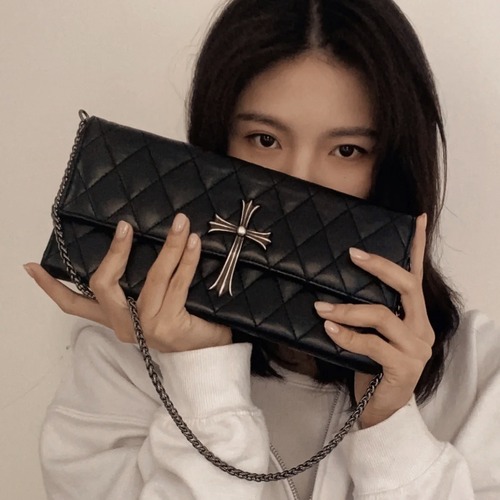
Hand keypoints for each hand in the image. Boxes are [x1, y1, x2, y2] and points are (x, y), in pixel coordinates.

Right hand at [24, 213, 231, 352]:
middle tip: (125, 226)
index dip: (52, 288)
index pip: (74, 306)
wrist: (209, 352)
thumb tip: (144, 241)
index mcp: (115, 320)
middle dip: (115, 252)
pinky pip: (178, 283)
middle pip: (104, 285)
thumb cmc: (183, 322)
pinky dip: (187, 259)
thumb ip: (140, 283)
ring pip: (153, 277)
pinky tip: (192, 243)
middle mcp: (125, 326)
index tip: (32, 267)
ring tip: (179, 224)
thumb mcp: (153, 303)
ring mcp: (147, 327)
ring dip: (168, 246)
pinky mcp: (169, 326)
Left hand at [314, 214, 432, 427]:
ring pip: (383, 315)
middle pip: (407, 286)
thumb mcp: (371, 333)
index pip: (416, 275)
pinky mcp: (403, 368)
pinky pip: (372, 345)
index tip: (415, 219)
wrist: (381, 409)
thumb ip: (365, 310)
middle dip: (379, 266)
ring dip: (348, 309)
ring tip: (321, 306)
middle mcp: (421, 328)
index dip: (418, 246)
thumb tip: (337, 284)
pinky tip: (329, 330)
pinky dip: (347, 336)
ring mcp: (416, 349)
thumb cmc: (372, 365)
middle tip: (352, 254)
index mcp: (415, 315)